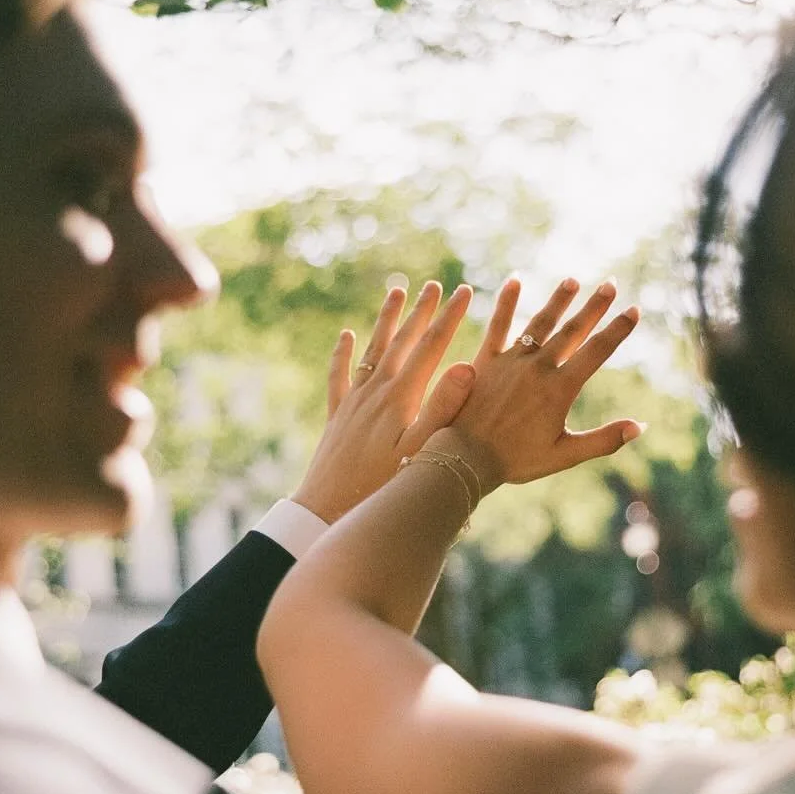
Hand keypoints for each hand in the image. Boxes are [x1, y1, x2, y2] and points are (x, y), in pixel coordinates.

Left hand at [291, 281, 475, 522]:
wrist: (328, 508)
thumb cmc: (383, 486)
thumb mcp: (422, 449)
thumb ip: (443, 407)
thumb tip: (466, 366)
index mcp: (401, 397)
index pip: (431, 347)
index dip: (450, 317)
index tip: (465, 292)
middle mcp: (376, 391)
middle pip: (403, 341)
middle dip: (422, 312)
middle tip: (436, 286)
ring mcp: (355, 401)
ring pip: (373, 349)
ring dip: (387, 320)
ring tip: (397, 292)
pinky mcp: (337, 416)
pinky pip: (340, 375)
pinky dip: (342, 353)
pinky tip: (345, 336)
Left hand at [427, 277, 642, 491]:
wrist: (465, 458)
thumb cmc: (516, 461)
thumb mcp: (565, 455)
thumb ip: (604, 440)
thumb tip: (641, 426)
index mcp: (560, 389)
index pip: (597, 351)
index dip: (618, 330)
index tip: (634, 309)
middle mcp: (538, 368)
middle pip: (573, 330)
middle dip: (594, 306)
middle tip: (610, 283)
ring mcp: (511, 362)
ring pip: (540, 323)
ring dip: (558, 300)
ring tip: (572, 280)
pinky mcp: (485, 361)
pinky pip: (498, 326)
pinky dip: (506, 302)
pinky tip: (515, 280)